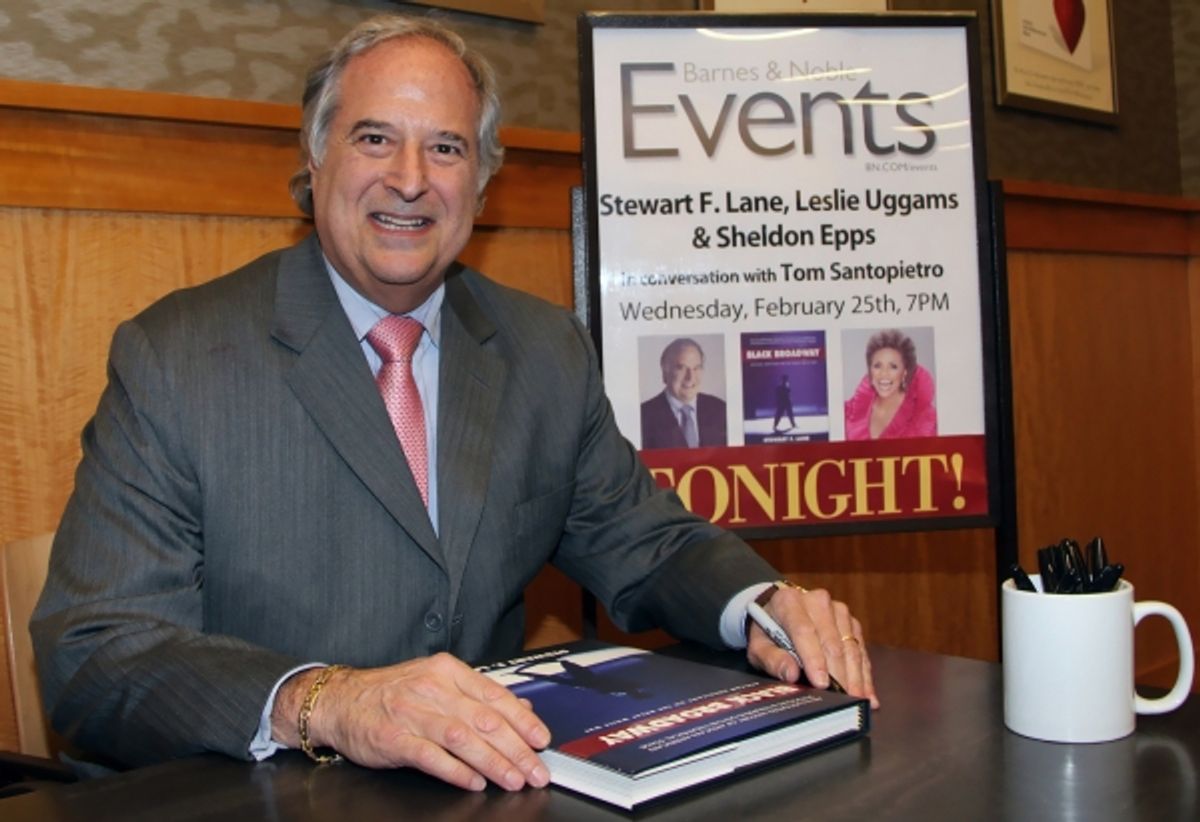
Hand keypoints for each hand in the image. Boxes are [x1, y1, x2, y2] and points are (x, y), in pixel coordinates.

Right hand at [272, 654, 551, 790]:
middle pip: (484, 720)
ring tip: (514, 779)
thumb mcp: (437, 681)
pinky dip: (456, 770)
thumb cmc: (392, 692)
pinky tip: (474, 782)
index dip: (522, 720)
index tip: (541, 740)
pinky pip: (431, 757)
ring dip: (493, 762)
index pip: (494, 695)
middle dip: (516, 749)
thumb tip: (522, 707)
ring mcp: (412, 713)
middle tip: (536, 770)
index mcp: (447, 671)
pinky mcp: (394, 739)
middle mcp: (432, 689)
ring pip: (462, 738)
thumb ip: (478, 694)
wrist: (340, 700)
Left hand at [746, 585, 879, 708]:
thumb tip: (790, 674)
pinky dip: (863, 673)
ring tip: (856, 700)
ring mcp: (837, 610)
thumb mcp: (758, 647)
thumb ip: (772, 660)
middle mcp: (817, 601)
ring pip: (849, 646)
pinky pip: (859, 649)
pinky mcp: (851, 622)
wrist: (779, 613)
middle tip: (841, 700)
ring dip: (854, 676)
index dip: (814, 659)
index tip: (821, 684)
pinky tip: (866, 693)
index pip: (804, 630)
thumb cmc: (767, 633)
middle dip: (838, 674)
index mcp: (789, 601)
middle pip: (831, 641)